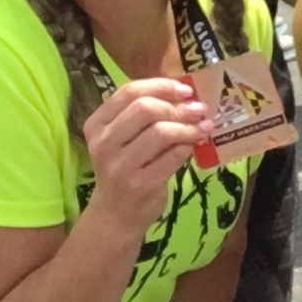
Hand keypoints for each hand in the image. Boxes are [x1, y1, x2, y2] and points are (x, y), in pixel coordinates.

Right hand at [81, 77, 208, 229]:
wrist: (116, 215)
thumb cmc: (124, 169)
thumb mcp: (122, 139)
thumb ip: (142, 116)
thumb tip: (185, 94)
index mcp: (96, 124)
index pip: (128, 92)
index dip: (161, 86)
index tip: (186, 90)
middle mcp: (103, 143)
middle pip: (145, 109)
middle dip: (177, 106)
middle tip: (199, 110)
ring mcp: (120, 165)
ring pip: (160, 132)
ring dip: (188, 127)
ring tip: (204, 127)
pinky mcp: (140, 184)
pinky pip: (172, 156)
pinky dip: (187, 146)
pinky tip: (195, 145)